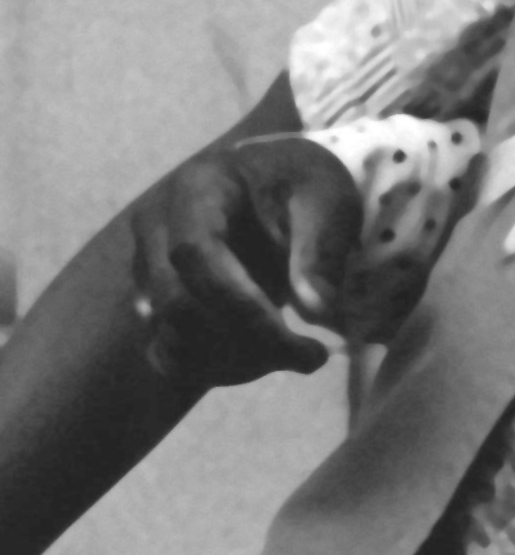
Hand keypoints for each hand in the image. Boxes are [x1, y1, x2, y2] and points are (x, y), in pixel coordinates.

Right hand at [126, 134, 359, 385]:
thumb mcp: (328, 200)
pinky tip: (267, 360)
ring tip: (298, 354)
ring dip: (236, 363)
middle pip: (177, 304)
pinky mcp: (153, 301)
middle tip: (311, 356)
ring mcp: (146, 266)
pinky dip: (218, 369)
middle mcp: (156, 226)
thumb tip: (316, 311)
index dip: (239, 303)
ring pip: (171, 337)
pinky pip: (170, 352)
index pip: (193, 254)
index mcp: (197, 188)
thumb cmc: (303, 187)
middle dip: (246, 342)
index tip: (294, 338)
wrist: (276, 184)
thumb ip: (322, 250)